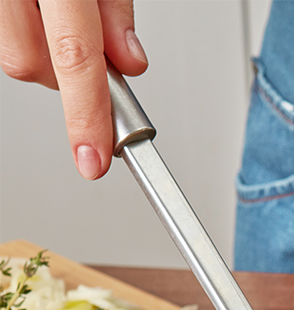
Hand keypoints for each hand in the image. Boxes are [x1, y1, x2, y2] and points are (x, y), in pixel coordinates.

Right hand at [0, 0, 146, 178]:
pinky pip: (2, 32)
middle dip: (67, 74)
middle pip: (31, 64)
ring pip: (12, 52)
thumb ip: (114, 8)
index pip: (74, 56)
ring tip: (58, 9)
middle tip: (92, 46)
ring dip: (43, 49)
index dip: (86, 116)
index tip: (94, 159)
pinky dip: (25, 29)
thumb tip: (129, 64)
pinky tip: (40, 7)